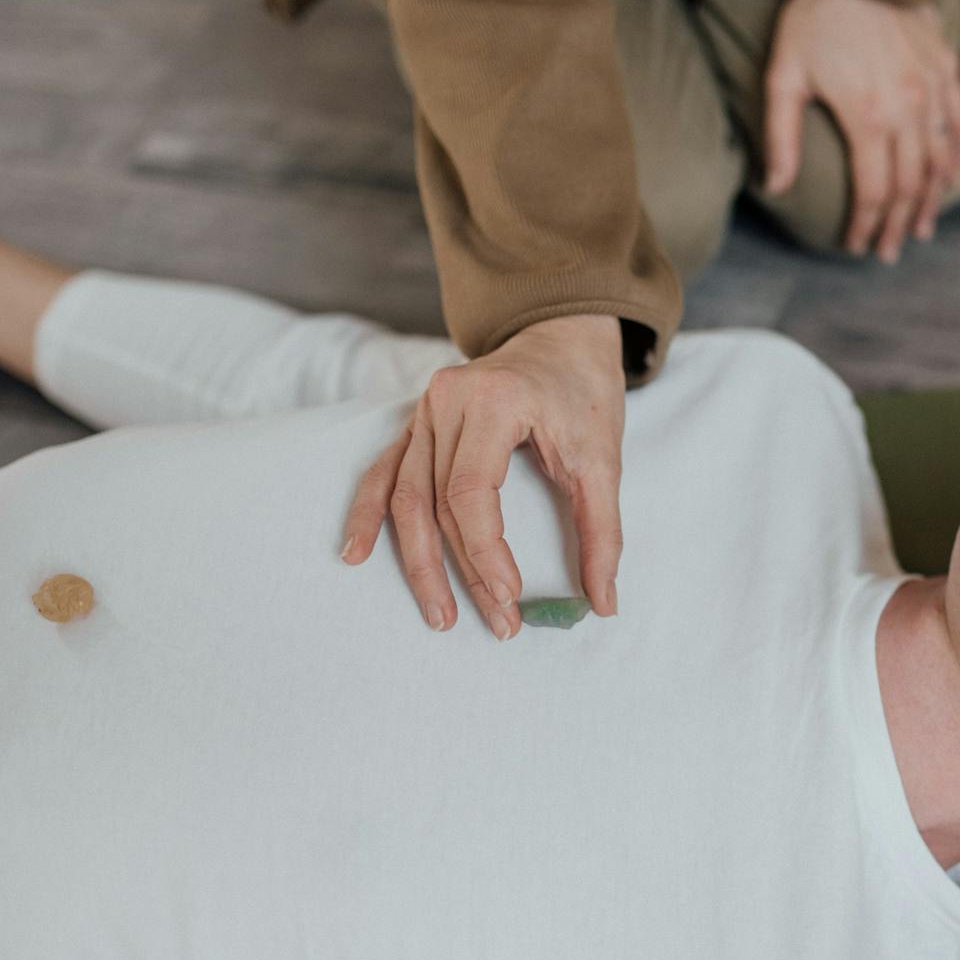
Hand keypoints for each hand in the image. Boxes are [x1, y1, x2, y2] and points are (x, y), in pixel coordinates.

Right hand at [340, 314, 625, 641]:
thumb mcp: (604, 459)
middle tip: (495, 622)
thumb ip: (603, 531)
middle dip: (461, 571)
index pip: (470, 491)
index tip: (510, 595)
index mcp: (492, 401)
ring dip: (417, 560)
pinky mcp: (417, 423)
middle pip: (437, 502)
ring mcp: (424, 410)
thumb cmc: (582, 394)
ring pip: (406, 496)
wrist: (562, 337)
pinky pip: (384, 472)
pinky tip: (356, 552)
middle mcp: (446, 401)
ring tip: (438, 614)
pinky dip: (369, 514)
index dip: (485, 551)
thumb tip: (602, 603)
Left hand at [761, 0, 959, 264]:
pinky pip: (958, 123)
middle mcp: (906, 110)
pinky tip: (948, 179)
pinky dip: (954, 156)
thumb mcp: (784, 77)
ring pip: (938, 162)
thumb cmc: (814, 20)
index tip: (856, 245)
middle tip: (889, 250)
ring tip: (921, 228)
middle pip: (909, 186)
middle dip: (898, 224)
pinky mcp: (944, 70)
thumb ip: (782, 137)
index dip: (866, 225)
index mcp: (867, 118)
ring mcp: (931, 91)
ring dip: (931, 201)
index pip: (874, 191)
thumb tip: (776, 188)